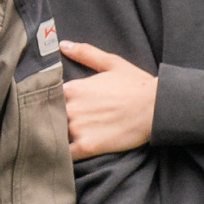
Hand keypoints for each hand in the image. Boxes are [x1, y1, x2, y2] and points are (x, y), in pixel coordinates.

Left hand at [57, 41, 159, 158]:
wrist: (156, 108)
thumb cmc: (136, 85)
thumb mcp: (112, 63)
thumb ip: (85, 53)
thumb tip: (63, 45)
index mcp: (72, 88)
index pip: (47, 98)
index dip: (48, 105)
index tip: (52, 109)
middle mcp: (70, 107)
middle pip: (47, 119)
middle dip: (50, 123)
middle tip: (53, 128)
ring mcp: (77, 128)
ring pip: (54, 137)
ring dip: (54, 140)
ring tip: (57, 143)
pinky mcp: (87, 146)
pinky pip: (65, 156)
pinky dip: (62, 157)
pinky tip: (63, 157)